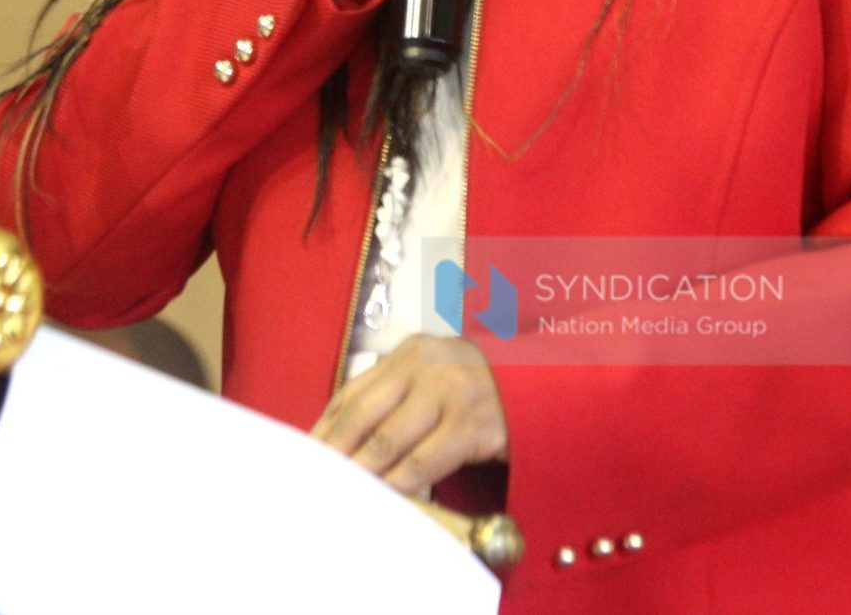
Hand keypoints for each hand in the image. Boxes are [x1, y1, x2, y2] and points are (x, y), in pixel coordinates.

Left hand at [311, 334, 509, 493]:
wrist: (545, 388)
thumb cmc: (482, 390)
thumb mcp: (435, 378)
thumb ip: (394, 397)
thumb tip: (341, 439)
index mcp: (410, 352)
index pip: (351, 393)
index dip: (323, 429)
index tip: (305, 458)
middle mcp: (427, 366)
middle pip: (361, 415)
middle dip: (333, 454)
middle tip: (311, 483)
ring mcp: (450, 393)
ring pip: (387, 441)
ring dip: (359, 473)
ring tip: (339, 496)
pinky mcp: (471, 426)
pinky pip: (422, 462)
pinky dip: (397, 485)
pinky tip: (383, 499)